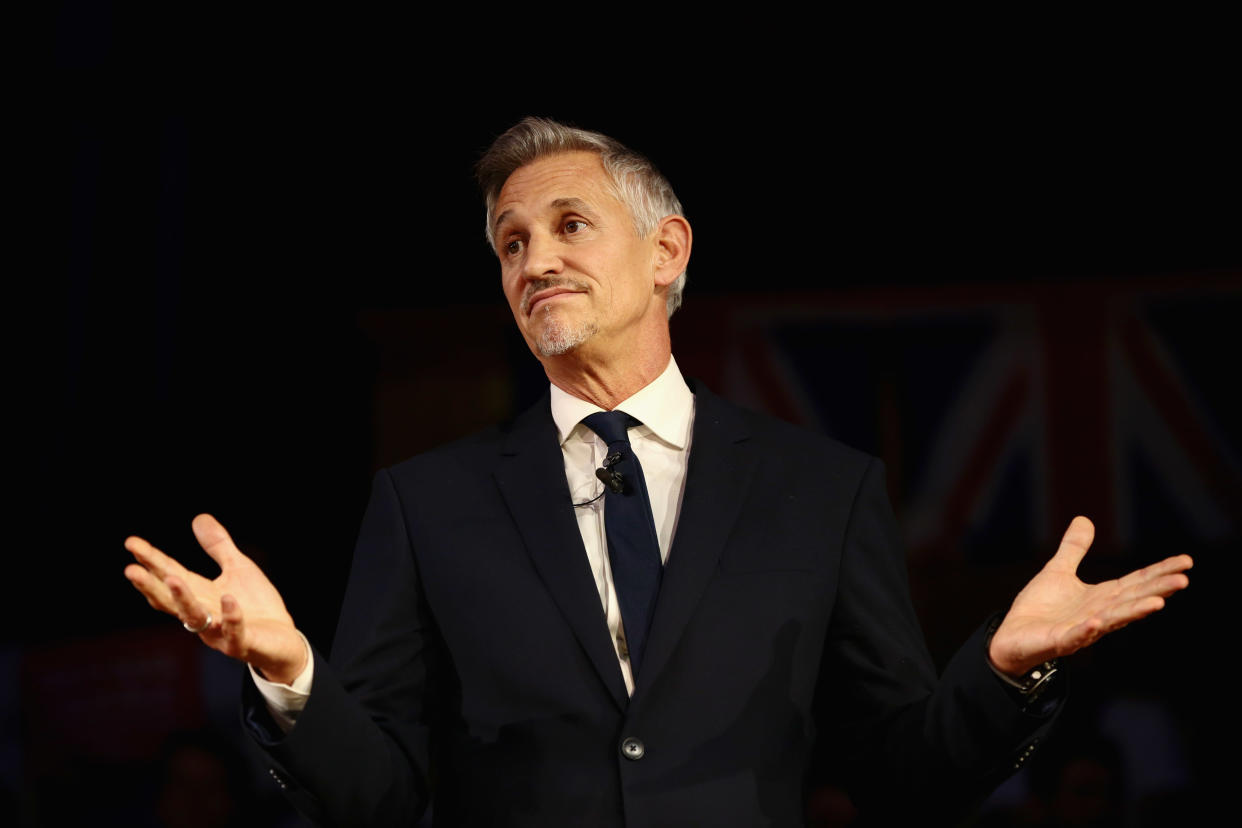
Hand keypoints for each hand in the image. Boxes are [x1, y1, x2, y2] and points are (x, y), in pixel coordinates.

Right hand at [124, 514, 307, 683]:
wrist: (283, 640)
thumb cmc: (256, 605)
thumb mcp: (237, 568)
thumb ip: (218, 546)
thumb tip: (198, 517)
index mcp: (199, 594)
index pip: (169, 575)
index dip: (151, 560)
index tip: (131, 543)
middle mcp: (203, 614)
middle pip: (170, 600)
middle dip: (150, 586)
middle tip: (130, 570)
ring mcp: (220, 632)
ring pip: (195, 618)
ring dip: (183, 599)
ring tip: (171, 579)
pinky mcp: (242, 643)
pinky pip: (234, 632)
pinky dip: (230, 616)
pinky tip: (229, 599)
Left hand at [989, 516, 1191, 676]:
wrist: (1012, 636)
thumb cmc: (1039, 608)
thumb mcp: (1058, 571)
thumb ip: (1074, 549)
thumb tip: (1084, 519)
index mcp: (1101, 597)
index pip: (1136, 582)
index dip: (1160, 572)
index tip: (1186, 561)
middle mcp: (1098, 614)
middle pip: (1132, 600)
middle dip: (1157, 591)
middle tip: (1183, 580)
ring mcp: (1082, 629)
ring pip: (1113, 619)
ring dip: (1134, 612)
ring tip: (1157, 603)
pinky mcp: (1060, 641)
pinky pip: (1076, 636)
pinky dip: (1087, 630)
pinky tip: (1098, 622)